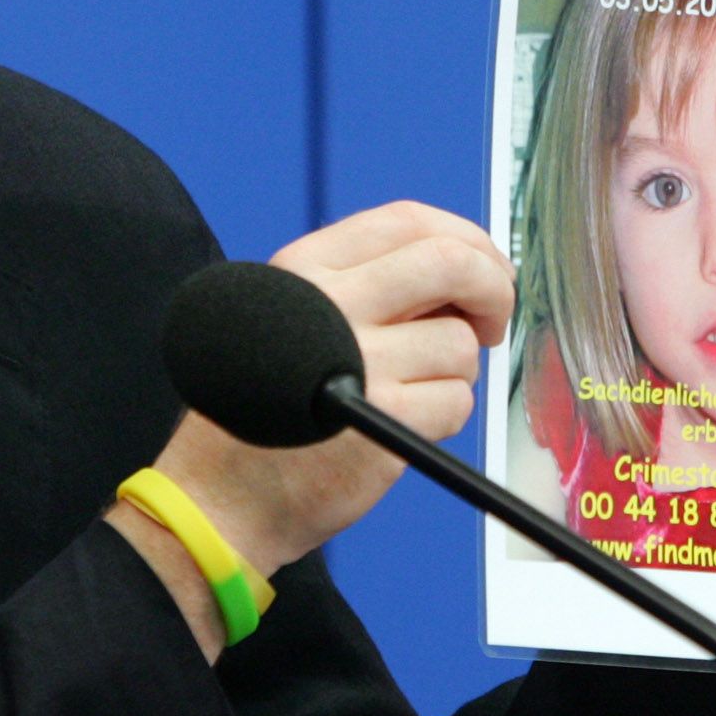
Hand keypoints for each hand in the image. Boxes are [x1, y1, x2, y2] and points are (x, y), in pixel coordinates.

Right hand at [122, 201, 511, 585]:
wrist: (221, 495)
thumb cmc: (266, 411)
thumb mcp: (292, 317)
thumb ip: (367, 284)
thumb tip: (469, 267)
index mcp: (307, 268)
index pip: (408, 220)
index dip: (465, 240)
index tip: (484, 269)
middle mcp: (330, 303)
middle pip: (451, 261)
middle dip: (493, 289)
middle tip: (493, 319)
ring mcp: (358, 359)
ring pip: (460, 342)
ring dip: (455, 372)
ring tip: (407, 394)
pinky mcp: (383, 417)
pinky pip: (456, 400)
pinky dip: (445, 416)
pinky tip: (402, 427)